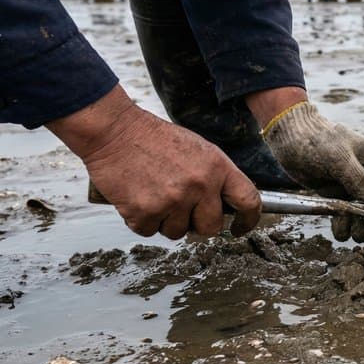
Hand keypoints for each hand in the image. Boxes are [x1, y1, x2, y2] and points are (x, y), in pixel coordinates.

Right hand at [47, 86, 260, 238]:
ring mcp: (172, 200)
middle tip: (181, 207)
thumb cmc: (154, 139)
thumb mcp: (198, 150)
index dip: (248, 220)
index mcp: (217, 167)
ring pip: (178, 232)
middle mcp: (199, 185)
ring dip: (166, 221)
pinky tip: (137, 197)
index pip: (248, 200)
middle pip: (211, 227)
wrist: (114, 131)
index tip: (240, 228)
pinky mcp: (145, 212)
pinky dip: (142, 220)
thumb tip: (225, 204)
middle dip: (197, 223)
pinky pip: (149, 231)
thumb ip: (215, 176)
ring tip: (154, 194)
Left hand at [259, 100, 363, 241]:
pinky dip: (343, 226)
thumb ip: (359, 178)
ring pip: (362, 213)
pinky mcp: (332, 195)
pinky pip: (343, 216)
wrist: (287, 136)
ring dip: (360, 226)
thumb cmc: (315, 140)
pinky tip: (339, 230)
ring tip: (353, 233)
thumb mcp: (338, 157)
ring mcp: (348, 186)